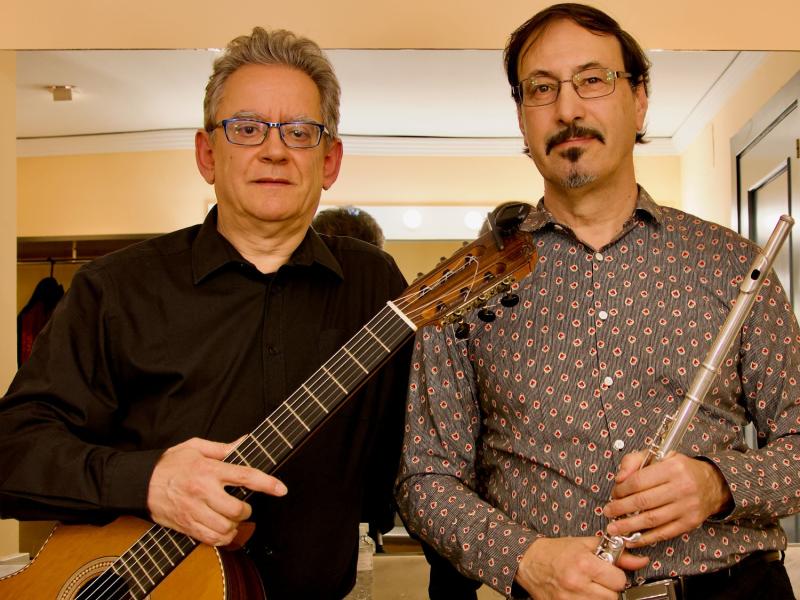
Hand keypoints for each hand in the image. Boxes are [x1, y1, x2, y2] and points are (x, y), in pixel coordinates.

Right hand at [146, 437, 287, 545]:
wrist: (139, 482)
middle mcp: (203, 492)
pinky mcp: (186, 525)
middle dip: (245, 510)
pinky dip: (222, 537)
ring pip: (226, 527)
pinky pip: (212, 539)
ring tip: (230, 517)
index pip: (245, 476)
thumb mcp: (195, 447)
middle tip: (241, 505)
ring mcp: (194, 511)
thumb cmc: (169, 463)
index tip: (281, 489)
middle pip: (237, 509)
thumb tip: (246, 442)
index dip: (267, 483)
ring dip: (234, 525)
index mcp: (208, 470)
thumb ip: (223, 448)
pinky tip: (221, 528)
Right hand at [514, 537, 648, 599]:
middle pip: (613, 597)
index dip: (616, 576)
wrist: (529, 562)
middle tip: (599, 581)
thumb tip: (641, 561)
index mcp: (583, 564)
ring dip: (599, 597)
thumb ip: (616, 553)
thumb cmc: (556, 551)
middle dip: (609, 588)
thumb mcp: (585, 545)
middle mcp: (577, 584)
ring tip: (589, 588)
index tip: (609, 572)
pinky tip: (582, 594)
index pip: (619, 581)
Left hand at [604, 450, 732, 546]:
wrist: (712, 484)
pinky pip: (663, 533)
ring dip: (629, 526)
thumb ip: (634, 461)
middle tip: (608, 512)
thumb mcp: (658, 456)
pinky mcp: (689, 523)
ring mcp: (686, 507)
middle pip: (643, 501)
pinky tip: (631, 540)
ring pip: (652, 519)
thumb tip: (619, 478)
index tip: (613, 494)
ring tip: (613, 528)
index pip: (639, 480)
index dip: (621, 489)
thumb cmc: (679, 470)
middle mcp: (681, 488)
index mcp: (672, 468)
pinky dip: (645, 538)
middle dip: (621, 508)